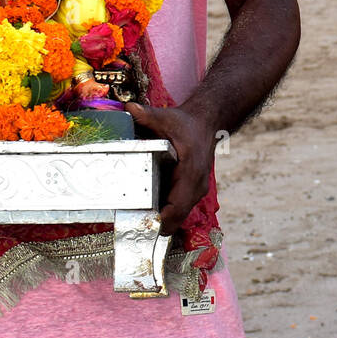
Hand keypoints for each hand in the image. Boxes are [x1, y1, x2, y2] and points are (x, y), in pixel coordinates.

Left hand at [126, 101, 214, 234]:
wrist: (206, 123)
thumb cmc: (186, 123)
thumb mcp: (167, 118)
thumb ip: (147, 115)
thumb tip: (130, 108)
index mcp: (191, 172)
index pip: (179, 206)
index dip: (163, 219)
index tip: (145, 225)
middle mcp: (196, 185)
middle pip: (177, 217)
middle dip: (158, 225)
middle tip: (133, 229)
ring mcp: (196, 190)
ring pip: (179, 216)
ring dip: (161, 221)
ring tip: (137, 224)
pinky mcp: (192, 191)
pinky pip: (179, 209)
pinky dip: (165, 214)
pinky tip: (147, 213)